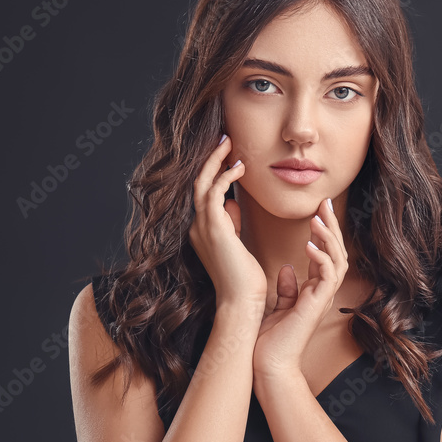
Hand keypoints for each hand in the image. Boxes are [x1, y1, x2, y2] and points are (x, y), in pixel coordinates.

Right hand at [188, 135, 267, 315]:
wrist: (241, 303)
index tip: (227, 154)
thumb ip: (231, 223)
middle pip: (198, 182)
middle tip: (224, 138)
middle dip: (211, 159)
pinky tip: (240, 168)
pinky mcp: (212, 230)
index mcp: (202, 230)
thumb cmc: (245, 279)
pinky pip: (213, 194)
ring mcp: (202, 228)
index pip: (203, 192)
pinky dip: (225, 178)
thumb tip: (232, 204)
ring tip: (229, 144)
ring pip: (202, 183)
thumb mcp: (237, 244)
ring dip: (216, 161)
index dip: (213, 170)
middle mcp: (197, 227)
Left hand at [253, 197, 349, 382]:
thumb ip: (287, 288)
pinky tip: (310, 245)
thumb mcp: (277, 306)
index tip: (316, 209)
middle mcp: (321, 292)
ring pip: (338, 260)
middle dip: (331, 226)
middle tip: (325, 202)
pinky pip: (327, 276)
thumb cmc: (269, 340)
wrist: (267, 366)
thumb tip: (288, 268)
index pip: (323, 253)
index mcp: (312, 290)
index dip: (322, 231)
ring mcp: (322, 298)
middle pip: (336, 251)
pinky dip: (321, 258)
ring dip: (329, 237)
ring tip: (318, 219)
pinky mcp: (317, 305)